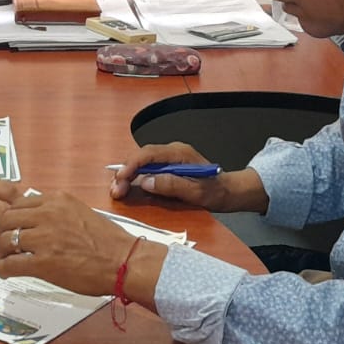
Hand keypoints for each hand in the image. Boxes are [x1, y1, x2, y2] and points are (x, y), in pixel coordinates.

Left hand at [0, 192, 143, 296]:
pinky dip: (2, 269)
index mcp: (57, 201)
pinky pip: (10, 264)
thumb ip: (57, 212)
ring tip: (4, 258)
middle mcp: (48, 215)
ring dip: (0, 251)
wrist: (123, 262)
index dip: (11, 216)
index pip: (19, 203)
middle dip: (1, 232)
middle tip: (2, 243)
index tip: (11, 226)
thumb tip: (38, 218)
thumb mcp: (80, 212)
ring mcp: (44, 239)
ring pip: (5, 240)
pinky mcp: (43, 263)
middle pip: (7, 219)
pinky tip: (5, 272)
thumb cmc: (108, 241)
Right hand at [109, 141, 236, 208]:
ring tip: (118, 190)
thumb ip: (172, 185)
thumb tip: (146, 181)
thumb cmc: (215, 192)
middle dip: (125, 172)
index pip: (149, 153)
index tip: (120, 179)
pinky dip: (135, 177)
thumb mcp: (196, 192)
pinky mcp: (167, 166)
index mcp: (179, 153)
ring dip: (128, 175)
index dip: (131, 165)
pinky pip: (147, 167)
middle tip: (116, 190)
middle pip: (142, 156)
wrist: (228, 191)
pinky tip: (128, 186)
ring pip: (142, 162)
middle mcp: (172, 151)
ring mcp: (169, 158)